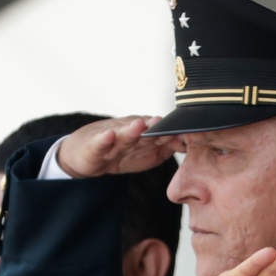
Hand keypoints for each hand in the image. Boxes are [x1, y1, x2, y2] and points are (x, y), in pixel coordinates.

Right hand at [57, 116, 179, 177]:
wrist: (85, 153)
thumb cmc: (119, 151)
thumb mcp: (145, 152)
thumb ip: (167, 146)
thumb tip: (190, 143)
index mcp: (144, 135)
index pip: (161, 132)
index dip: (172, 132)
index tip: (187, 131)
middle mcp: (130, 132)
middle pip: (144, 130)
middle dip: (154, 126)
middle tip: (163, 122)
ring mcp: (112, 139)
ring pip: (124, 134)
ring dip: (132, 130)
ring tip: (139, 125)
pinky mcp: (94, 147)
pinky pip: (100, 143)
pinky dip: (104, 139)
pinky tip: (109, 136)